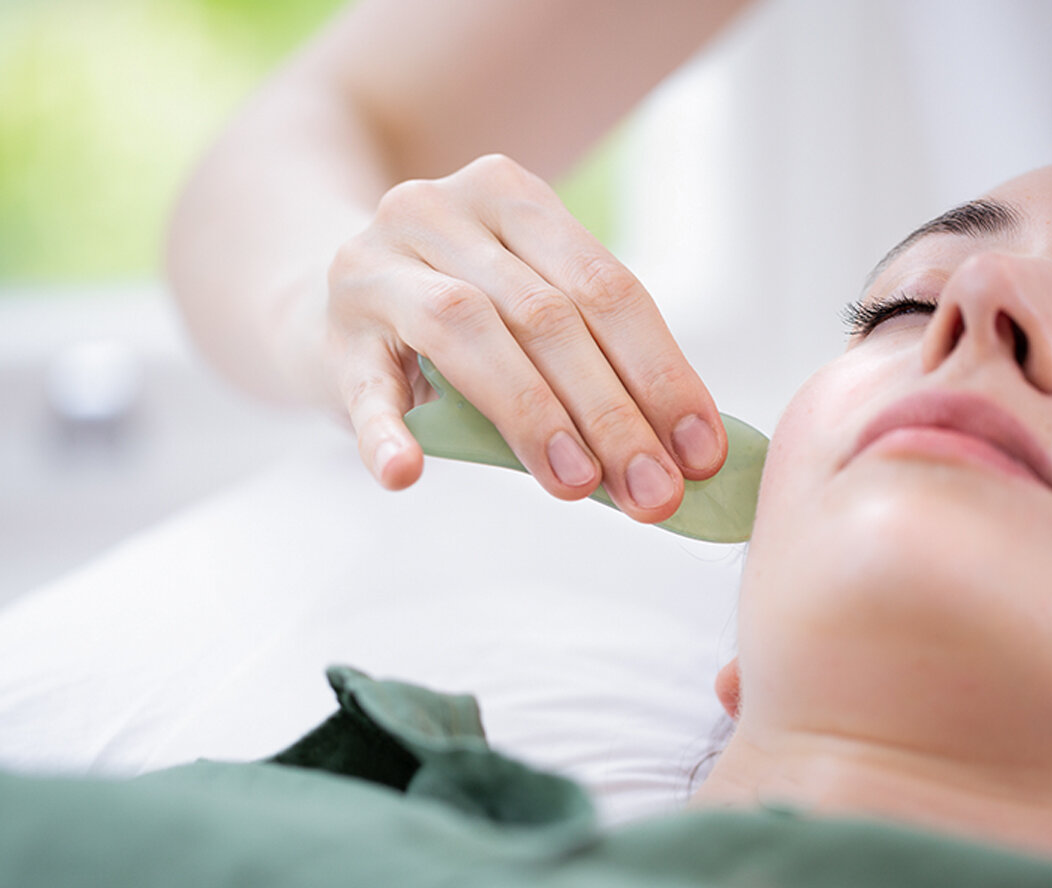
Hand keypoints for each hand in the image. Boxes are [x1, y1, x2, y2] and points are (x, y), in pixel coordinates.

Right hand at [325, 153, 726, 521]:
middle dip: (613, 412)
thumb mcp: (521, 306)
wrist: (316, 293)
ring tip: (579, 486)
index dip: (662, 372)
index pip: (607, 287)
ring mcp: (376, 266)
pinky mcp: (330, 333)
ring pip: (470, 330)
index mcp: (512, 197)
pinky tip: (407, 474)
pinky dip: (388, 432)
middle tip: (655, 491)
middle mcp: (441, 211)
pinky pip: (364, 386)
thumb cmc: (451, 315)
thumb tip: (678, 458)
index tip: (700, 451)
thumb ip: (589, 359)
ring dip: (534, 416)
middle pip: (548, 315)